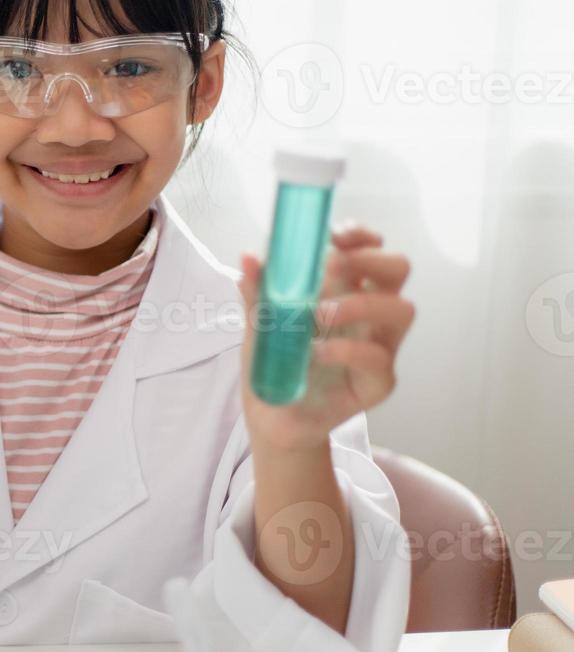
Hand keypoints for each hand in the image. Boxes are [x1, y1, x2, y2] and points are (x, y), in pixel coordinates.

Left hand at [237, 222, 415, 451]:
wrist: (270, 417)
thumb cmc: (272, 362)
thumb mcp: (258, 322)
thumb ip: (258, 291)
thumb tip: (248, 258)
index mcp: (345, 290)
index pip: (370, 248)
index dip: (358, 235)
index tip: (333, 236)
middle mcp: (369, 314)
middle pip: (398, 269)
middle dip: (369, 259)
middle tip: (330, 268)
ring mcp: (379, 346)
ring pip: (402, 310)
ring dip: (361, 303)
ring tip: (319, 314)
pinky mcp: (377, 383)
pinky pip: (378, 358)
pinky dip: (345, 350)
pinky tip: (316, 353)